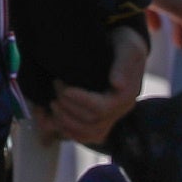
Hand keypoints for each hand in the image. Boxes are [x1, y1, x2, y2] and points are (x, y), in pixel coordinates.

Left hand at [35, 26, 147, 149]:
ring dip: (66, 123)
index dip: (81, 101)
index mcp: (126, 97)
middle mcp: (119, 111)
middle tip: (55, 88)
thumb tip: (117, 85)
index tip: (64, 88)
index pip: (102, 108)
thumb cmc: (124, 45)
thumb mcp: (128, 48)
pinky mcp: (101, 119)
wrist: (123, 48)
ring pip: (89, 134)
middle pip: (92, 123)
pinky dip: (70, 132)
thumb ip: (123, 64)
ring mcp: (111, 118)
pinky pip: (86, 136)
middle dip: (69, 109)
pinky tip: (56, 121)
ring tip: (53, 104)